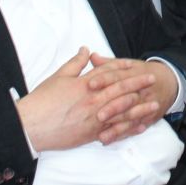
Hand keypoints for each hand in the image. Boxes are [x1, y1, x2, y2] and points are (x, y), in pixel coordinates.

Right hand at [16, 47, 158, 151]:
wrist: (31, 126)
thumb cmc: (42, 101)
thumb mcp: (58, 76)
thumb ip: (75, 63)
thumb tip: (86, 50)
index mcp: (85, 84)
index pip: (109, 72)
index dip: (123, 67)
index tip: (134, 65)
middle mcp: (93, 100)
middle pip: (121, 89)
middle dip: (138, 83)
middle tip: (152, 79)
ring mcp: (94, 118)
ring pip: (122, 111)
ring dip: (140, 107)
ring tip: (154, 104)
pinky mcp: (91, 134)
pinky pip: (115, 130)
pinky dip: (128, 128)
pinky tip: (139, 126)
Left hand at [87, 53, 177, 137]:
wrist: (170, 82)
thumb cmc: (143, 73)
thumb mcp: (129, 65)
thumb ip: (109, 64)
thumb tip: (92, 56)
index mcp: (135, 73)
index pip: (118, 75)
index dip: (104, 79)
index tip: (90, 84)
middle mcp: (141, 89)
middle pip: (126, 98)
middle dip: (113, 107)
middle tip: (98, 115)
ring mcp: (147, 105)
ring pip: (131, 116)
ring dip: (117, 127)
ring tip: (102, 135)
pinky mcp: (149, 118)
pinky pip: (136, 127)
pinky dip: (123, 135)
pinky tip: (111, 140)